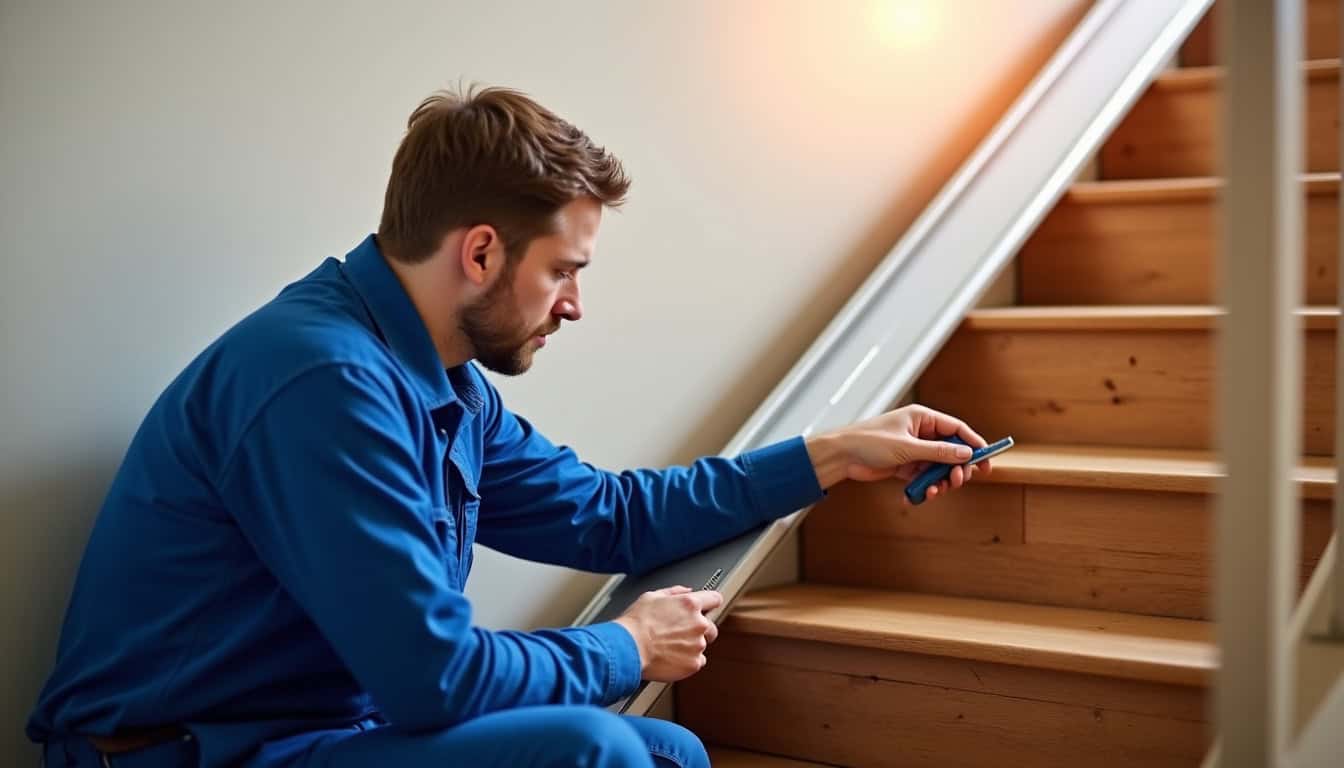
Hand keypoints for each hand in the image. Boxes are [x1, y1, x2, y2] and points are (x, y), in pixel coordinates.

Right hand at [613, 586, 722, 681]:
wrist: (628, 648)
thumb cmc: (636, 623)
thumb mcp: (651, 597)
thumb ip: (674, 592)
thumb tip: (687, 591)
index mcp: (690, 604)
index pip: (714, 599)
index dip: (710, 603)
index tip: (708, 607)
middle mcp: (698, 624)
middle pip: (711, 626)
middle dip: (699, 629)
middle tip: (680, 633)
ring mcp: (698, 645)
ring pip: (702, 645)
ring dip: (691, 646)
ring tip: (670, 647)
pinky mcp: (694, 663)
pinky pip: (697, 661)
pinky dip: (688, 661)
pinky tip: (672, 657)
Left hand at [805, 404, 991, 501]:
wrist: (842, 456)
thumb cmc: (869, 441)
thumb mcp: (907, 447)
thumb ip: (938, 451)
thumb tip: (966, 453)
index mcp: (923, 418)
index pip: (957, 428)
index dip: (974, 443)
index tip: (987, 460)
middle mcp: (921, 433)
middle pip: (952, 451)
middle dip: (957, 468)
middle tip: (958, 480)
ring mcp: (914, 451)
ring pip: (939, 468)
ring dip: (941, 481)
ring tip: (935, 491)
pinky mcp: (905, 466)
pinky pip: (924, 478)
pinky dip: (925, 488)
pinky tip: (919, 496)